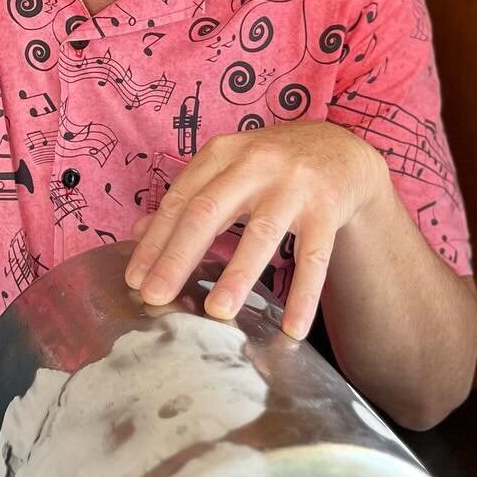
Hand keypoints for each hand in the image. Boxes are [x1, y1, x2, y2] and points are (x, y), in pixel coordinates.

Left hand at [122, 123, 386, 339]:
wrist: (341, 149)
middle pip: (208, 213)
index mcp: (223, 154)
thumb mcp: (227, 169)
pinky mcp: (328, 207)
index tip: (135, 280)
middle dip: (178, 258)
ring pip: (261, 235)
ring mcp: (294, 185)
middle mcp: (255, 163)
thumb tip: (138, 233)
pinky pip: (314, 257)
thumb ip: (188, 198)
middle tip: (156, 297)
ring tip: (217, 313)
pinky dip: (304, 294)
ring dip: (237, 275)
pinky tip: (292, 328)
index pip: (180, 201)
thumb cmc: (272, 165)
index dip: (155, 241)